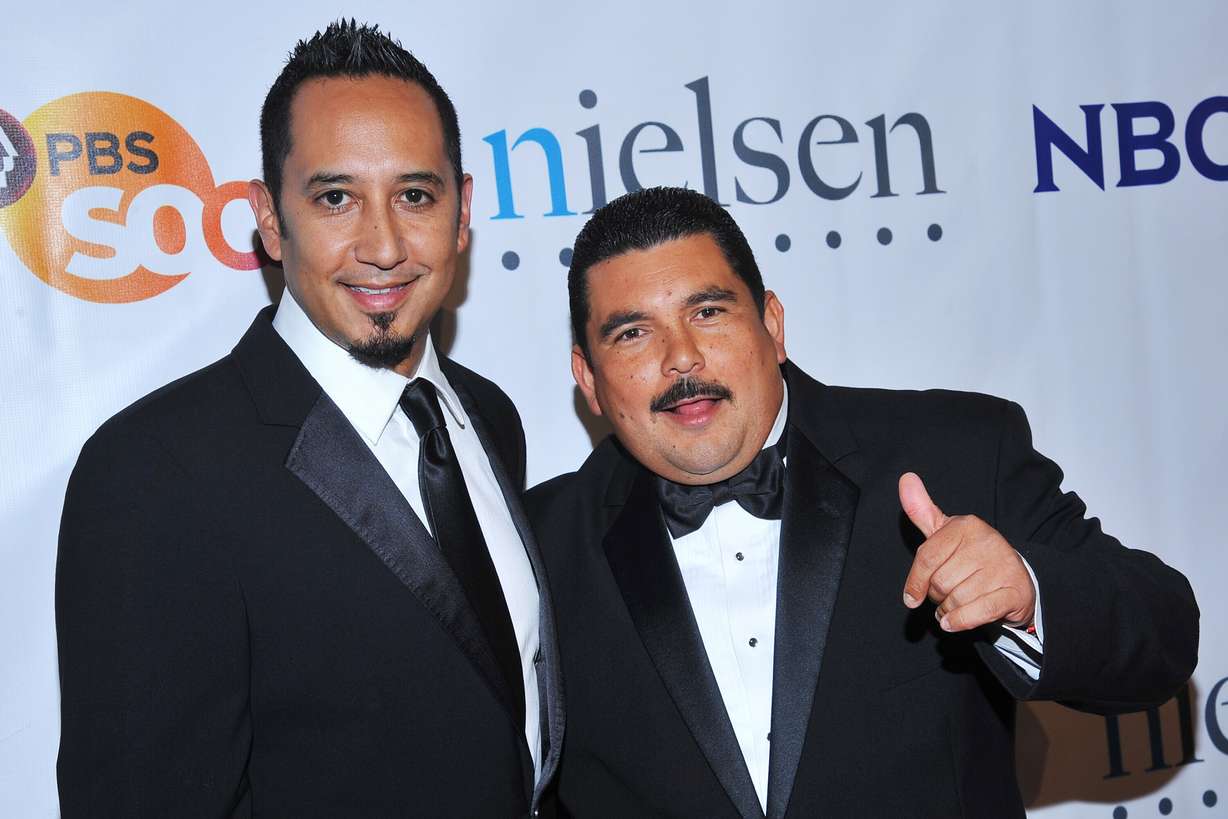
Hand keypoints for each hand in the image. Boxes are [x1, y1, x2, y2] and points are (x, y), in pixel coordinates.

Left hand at [899, 472, 1035, 631]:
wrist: (1015, 578)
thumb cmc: (971, 555)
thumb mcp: (945, 531)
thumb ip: (921, 510)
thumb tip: (906, 479)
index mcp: (966, 525)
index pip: (927, 558)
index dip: (915, 582)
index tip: (912, 597)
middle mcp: (987, 542)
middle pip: (940, 582)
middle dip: (936, 596)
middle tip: (945, 595)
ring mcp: (1003, 566)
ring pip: (956, 599)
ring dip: (948, 610)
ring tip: (954, 605)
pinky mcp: (1014, 591)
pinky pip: (976, 612)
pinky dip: (960, 621)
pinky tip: (953, 621)